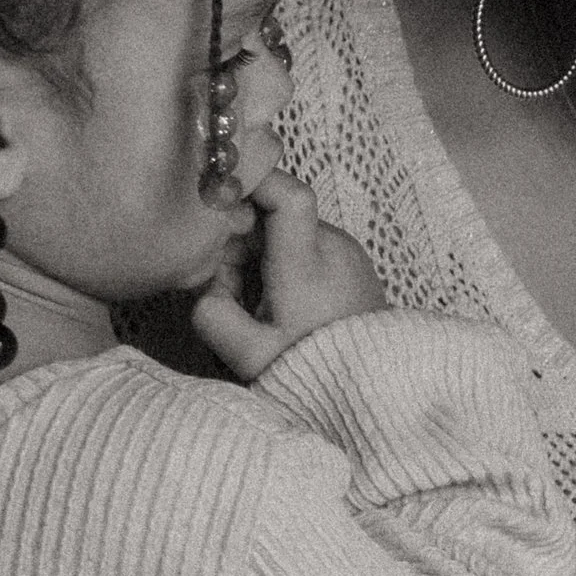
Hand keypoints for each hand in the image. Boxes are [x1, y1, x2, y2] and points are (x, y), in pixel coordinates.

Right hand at [192, 171, 384, 377]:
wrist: (373, 394)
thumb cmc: (315, 374)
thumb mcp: (251, 356)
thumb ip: (212, 316)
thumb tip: (202, 289)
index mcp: (309, 264)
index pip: (288, 194)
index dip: (253, 181)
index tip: (220, 194)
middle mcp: (335, 249)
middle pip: (275, 217)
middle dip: (240, 243)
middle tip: (230, 291)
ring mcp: (349, 255)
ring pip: (288, 234)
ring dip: (260, 259)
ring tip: (257, 308)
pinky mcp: (354, 267)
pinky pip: (309, 250)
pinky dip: (283, 267)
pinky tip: (279, 306)